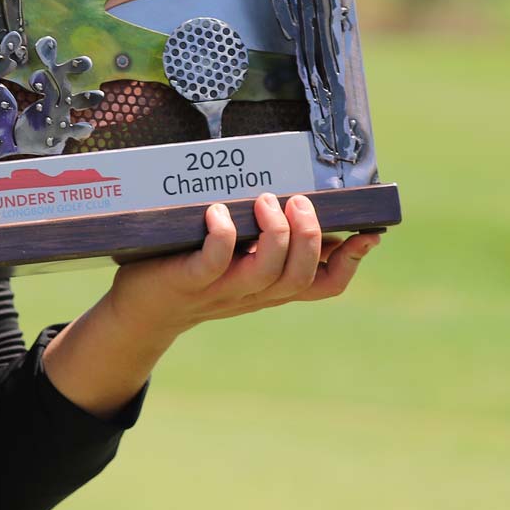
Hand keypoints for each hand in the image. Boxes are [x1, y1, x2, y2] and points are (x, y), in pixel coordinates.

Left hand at [42, 192, 380, 417]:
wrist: (143, 309)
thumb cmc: (196, 272)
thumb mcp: (241, 261)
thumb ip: (275, 245)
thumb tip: (315, 215)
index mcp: (273, 287)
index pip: (325, 285)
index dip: (351, 263)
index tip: (367, 234)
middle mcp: (254, 293)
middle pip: (301, 277)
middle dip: (309, 237)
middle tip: (297, 201)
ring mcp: (222, 289)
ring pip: (267, 273)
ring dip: (275, 235)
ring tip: (266, 201)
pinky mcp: (188, 280)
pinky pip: (213, 262)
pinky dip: (222, 236)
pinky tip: (219, 213)